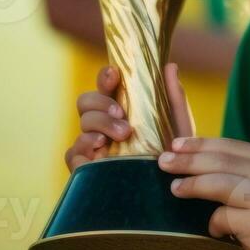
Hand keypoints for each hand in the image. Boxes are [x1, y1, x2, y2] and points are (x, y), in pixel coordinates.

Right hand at [64, 62, 194, 171]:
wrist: (172, 182)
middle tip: (123, 115)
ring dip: (99, 125)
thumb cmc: (174, 150)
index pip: (106, 86)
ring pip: (82, 125)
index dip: (105, 77)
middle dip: (101, 104)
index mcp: (122, 106)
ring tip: (121, 135)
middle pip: (86, 102)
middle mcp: (103, 123)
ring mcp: (93, 144)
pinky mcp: (86, 167)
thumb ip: (173, 95)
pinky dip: (83, 149)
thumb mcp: (177, 122)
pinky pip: (72, 154)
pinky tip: (99, 152)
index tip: (114, 74)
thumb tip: (170, 66)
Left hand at [158, 134, 249, 249]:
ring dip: (192, 185)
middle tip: (163, 161)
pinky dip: (213, 225)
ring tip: (174, 188)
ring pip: (219, 184)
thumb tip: (190, 160)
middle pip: (220, 161)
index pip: (227, 146)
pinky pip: (222, 218)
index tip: (174, 144)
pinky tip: (216, 231)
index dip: (199, 143)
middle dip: (188, 160)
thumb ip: (237, 172)